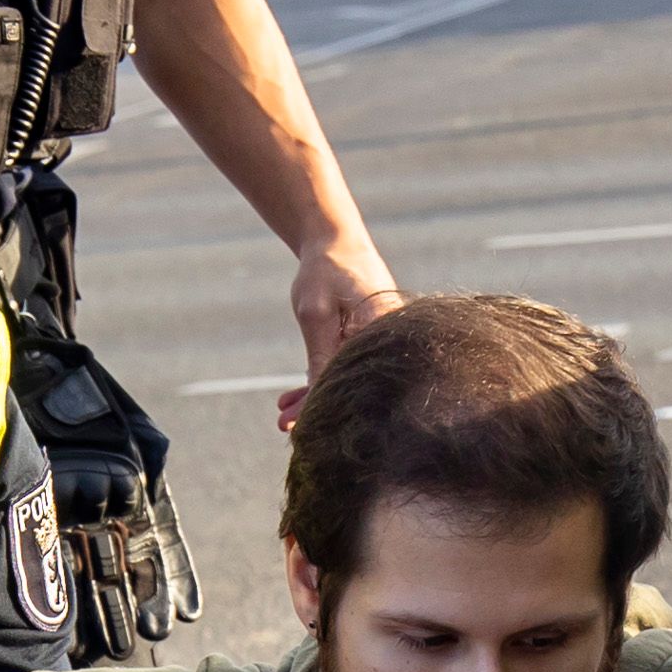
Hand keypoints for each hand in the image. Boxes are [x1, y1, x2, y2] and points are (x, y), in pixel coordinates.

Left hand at [275, 242, 404, 425]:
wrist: (336, 241)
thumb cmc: (327, 270)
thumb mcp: (315, 314)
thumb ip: (320, 357)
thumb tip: (318, 403)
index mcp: (385, 330)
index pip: (358, 377)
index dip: (330, 404)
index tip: (302, 426)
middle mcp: (389, 341)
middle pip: (356, 384)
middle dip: (320, 408)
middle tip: (286, 429)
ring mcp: (379, 344)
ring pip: (347, 379)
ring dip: (316, 398)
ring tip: (282, 419)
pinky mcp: (366, 344)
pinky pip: (344, 369)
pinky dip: (320, 382)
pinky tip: (292, 401)